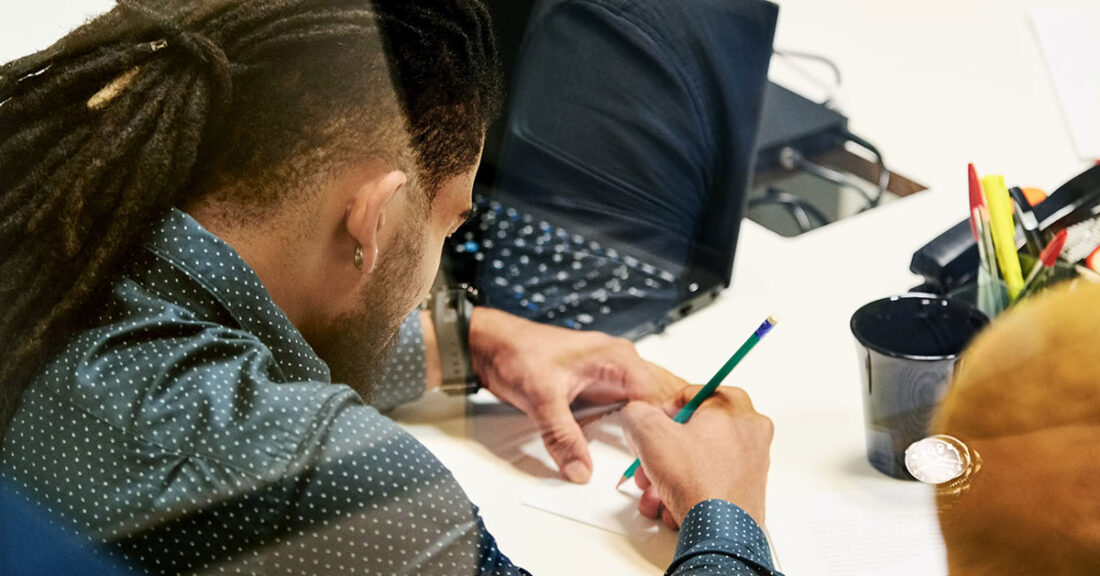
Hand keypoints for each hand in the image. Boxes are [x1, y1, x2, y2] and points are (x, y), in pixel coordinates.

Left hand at [468, 307, 684, 482]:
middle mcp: (620, 364)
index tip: (652, 457)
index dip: (658, 429)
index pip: (657, 398)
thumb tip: (580, 469)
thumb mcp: (542, 399)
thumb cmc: (517, 354)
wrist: (492, 344)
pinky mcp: (598, 386)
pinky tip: (629, 448)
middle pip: (657, 402)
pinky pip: (624, 408)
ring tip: (645, 460)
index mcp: (617, 358)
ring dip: (647, 429)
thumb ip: (563, 436)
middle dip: (661, 429)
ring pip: (643, 406)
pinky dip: (629, 427)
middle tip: (654, 462)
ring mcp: (610, 375)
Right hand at [620, 386, 772, 527]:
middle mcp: (751, 432)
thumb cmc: (698, 483)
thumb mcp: (650, 433)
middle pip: (693, 432)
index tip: (653, 428)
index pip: (691, 395)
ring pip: (699, 460)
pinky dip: (688, 490)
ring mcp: (752, 462)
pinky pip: (709, 481)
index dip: (664, 412)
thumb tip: (636, 414)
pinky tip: (672, 504)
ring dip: (670, 475)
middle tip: (648, 463)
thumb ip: (637, 413)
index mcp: (735, 407)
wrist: (720, 532)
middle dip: (663, 451)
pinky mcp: (747, 489)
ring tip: (655, 492)